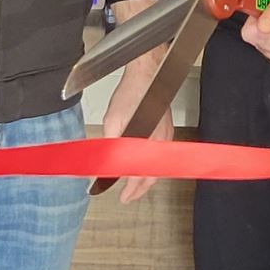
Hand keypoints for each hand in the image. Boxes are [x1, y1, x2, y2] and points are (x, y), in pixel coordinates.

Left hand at [99, 44, 174, 204]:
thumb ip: (110, 146)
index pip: (141, 175)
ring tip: (134, 184)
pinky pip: (161, 153)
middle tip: (128, 197)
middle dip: (140, 189)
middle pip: (153, 174)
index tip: (122, 197)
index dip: (130, 189)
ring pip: (158, 165)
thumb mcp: (113, 122)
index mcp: (150, 143)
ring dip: (146, 177)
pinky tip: (142, 163)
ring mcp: (166, 135)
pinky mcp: (166, 127)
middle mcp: (162, 142)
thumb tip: (103, 164)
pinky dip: (151, 164)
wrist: (146, 72)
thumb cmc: (133, 93)